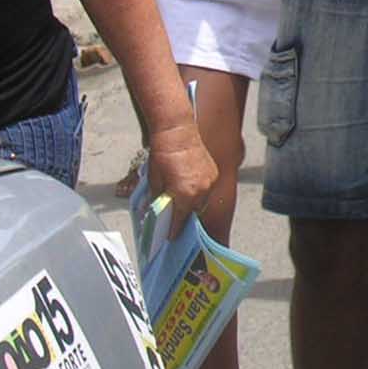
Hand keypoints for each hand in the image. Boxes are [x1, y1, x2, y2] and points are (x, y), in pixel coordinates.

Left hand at [141, 119, 217, 235]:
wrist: (177, 132)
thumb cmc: (162, 155)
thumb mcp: (154, 181)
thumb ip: (157, 200)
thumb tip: (154, 212)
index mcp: (184, 195)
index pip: (179, 221)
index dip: (173, 230)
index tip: (169, 236)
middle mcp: (201, 191)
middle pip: (192, 214)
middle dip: (183, 218)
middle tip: (173, 220)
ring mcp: (209, 182)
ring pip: (201, 203)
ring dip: (191, 206)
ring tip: (181, 204)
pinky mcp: (214, 173)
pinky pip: (206, 191)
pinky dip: (198, 193)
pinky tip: (189, 190)